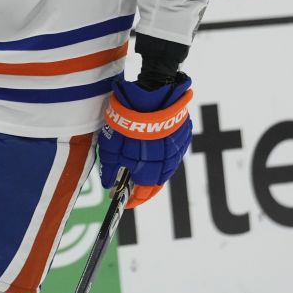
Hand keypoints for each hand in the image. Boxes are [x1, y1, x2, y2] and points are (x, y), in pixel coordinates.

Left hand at [97, 73, 193, 208]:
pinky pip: (173, 149)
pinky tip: (154, 150)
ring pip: (167, 166)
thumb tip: (109, 185)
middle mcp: (168, 161)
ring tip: (143, 171)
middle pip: (157, 181)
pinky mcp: (183, 132)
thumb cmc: (127, 119)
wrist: (151, 90)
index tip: (125, 201)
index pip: (143, 192)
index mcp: (150, 166)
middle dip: (145, 187)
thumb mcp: (111, 145)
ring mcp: (178, 147)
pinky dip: (164, 154)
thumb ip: (110, 168)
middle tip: (134, 189)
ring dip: (155, 170)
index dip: (134, 198)